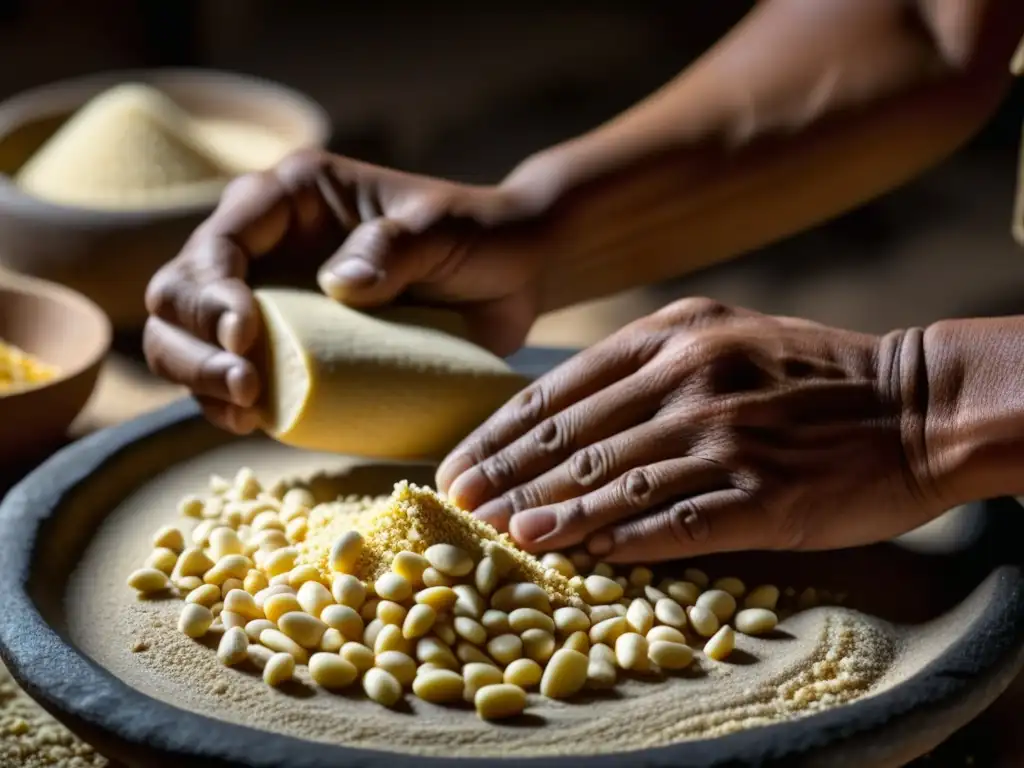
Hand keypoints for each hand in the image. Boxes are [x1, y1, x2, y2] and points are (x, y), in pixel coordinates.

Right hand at [143, 150, 545, 433]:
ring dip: (198, 377)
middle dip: (194, 342)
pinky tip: (250, 423)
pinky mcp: (291, 346)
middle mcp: (268, 244)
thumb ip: (396, 248)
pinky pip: (233, 375)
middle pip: (180, 292)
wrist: (512, 275)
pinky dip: (225, 402)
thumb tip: (339, 285)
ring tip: (243, 411)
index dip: (213, 289)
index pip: (220, 239)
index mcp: (292, 197)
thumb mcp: (442, 231)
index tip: (247, 334)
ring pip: (189, 338)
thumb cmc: (478, 237)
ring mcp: (274, 298)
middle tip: (244, 387)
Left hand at [435, 298, 942, 561]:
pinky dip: (624, 540)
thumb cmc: (809, 374)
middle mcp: (690, 378)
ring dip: (551, 513)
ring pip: (613, 481)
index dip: (500, 434)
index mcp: (671, 336)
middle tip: (457, 507)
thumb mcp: (721, 336)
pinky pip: (676, 520)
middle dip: (506, 476)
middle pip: (572, 439)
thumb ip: (645, 366)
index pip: (558, 392)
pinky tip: (584, 555)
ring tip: (503, 535)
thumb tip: (563, 418)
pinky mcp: (761, 492)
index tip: (458, 466)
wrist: (916, 404)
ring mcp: (726, 435)